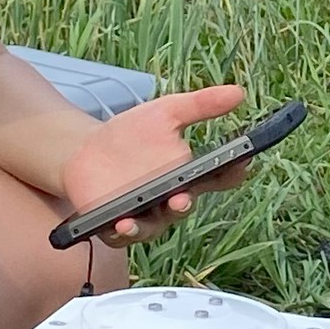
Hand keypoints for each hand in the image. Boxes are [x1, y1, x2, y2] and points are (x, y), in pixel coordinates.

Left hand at [58, 85, 247, 239]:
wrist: (87, 148)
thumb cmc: (132, 134)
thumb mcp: (165, 112)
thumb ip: (200, 105)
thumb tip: (238, 93)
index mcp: (188, 175)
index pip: (219, 178)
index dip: (233, 172)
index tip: (242, 161)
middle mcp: (170, 199)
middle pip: (184, 206)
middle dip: (183, 204)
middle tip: (181, 198)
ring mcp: (145, 215)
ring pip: (152, 227)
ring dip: (145, 225)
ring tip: (134, 219)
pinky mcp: (116, 225)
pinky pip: (122, 235)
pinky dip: (121, 232)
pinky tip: (118, 223)